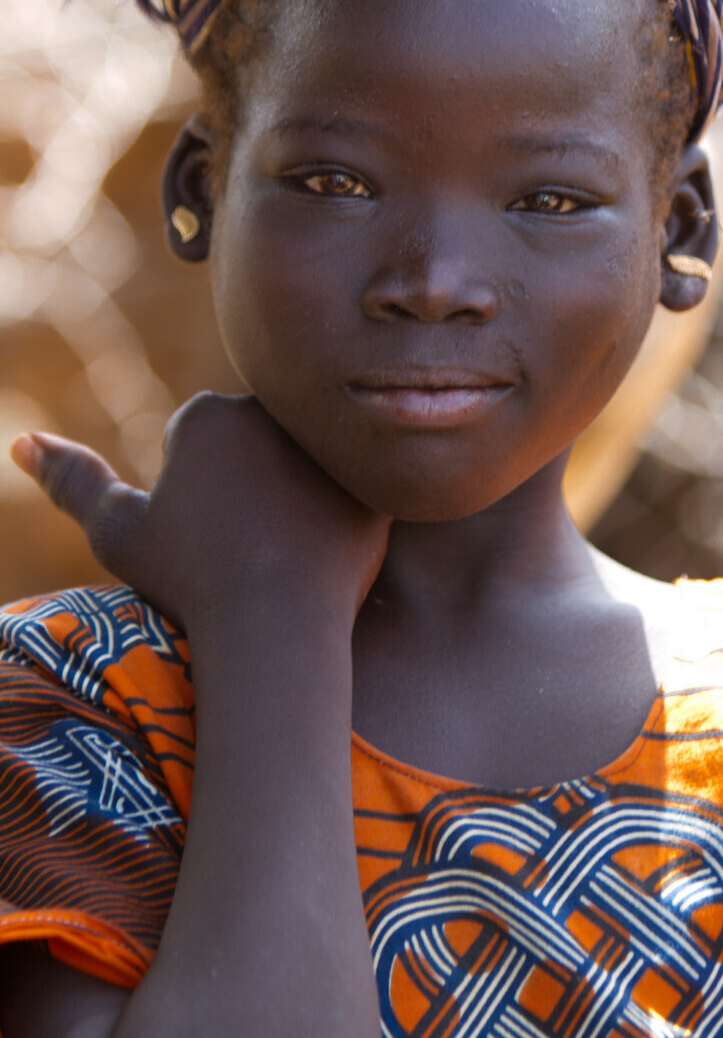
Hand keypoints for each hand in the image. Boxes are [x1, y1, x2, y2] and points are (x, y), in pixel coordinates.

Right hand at [9, 392, 389, 637]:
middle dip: (253, 485)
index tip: (210, 534)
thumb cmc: (188, 583)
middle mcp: (273, 409)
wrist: (274, 628)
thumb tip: (22, 440)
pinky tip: (328, 552)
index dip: (202, 495)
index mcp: (209, 411)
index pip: (201, 441)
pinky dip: (343, 517)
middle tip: (251, 545)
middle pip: (259, 445)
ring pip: (306, 464)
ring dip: (298, 495)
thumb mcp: (118, 535)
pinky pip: (355, 489)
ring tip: (288, 549)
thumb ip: (74, 481)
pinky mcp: (373, 476)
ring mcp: (329, 441)